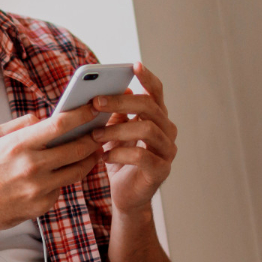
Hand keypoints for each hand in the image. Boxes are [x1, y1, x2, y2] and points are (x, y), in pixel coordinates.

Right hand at [0, 109, 102, 238]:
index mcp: (19, 144)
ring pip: (77, 171)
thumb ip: (20, 124)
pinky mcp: (41, 206)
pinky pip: (61, 188)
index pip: (60, 124)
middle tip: (100, 132)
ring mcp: (38, 189)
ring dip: (88, 160)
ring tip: (92, 152)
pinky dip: (63, 179)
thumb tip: (43, 117)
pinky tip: (62, 173)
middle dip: (93, 138)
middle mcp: (32, 166)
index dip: (82, 113)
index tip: (93, 107)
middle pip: (77, 148)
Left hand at [90, 62, 177, 215]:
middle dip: (120, 101)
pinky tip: (103, 156)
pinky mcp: (161, 170)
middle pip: (149, 107)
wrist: (126, 196)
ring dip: (116, 129)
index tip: (134, 65)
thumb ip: (113, 114)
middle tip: (95, 102)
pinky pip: (142, 156)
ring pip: (146, 129)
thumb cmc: (119, 160)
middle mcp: (167, 131)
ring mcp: (167, 151)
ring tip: (94, 134)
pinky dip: (119, 154)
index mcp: (157, 118)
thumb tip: (103, 93)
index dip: (148, 78)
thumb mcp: (113, 133)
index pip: (156, 93)